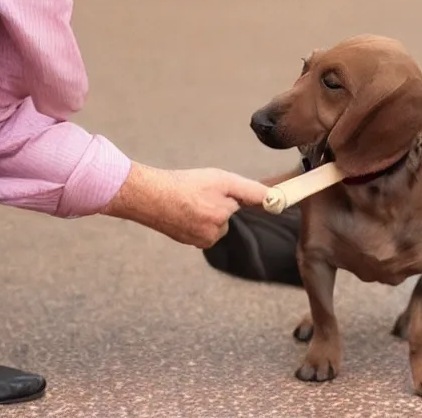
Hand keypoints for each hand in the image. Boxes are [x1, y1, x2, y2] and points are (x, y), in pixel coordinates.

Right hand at [102, 162, 268, 247]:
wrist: (148, 197)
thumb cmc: (184, 185)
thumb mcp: (221, 180)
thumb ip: (249, 191)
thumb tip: (273, 201)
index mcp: (222, 218)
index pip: (238, 205)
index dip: (241, 198)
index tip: (255, 199)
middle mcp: (213, 232)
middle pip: (224, 215)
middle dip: (216, 202)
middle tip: (199, 191)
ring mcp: (198, 239)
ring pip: (211, 222)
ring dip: (203, 211)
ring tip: (187, 200)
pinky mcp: (186, 240)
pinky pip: (198, 228)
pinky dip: (192, 218)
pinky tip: (181, 209)